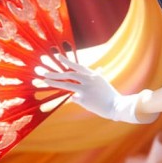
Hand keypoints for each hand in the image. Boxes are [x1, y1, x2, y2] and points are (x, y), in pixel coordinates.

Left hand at [40, 54, 156, 123]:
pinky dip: (74, 99)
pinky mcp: (84, 99)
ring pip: (66, 84)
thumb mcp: (102, 82)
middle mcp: (88, 79)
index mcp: (93, 74)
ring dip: (54, 82)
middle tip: (44, 71)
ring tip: (44, 80)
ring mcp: (86, 89)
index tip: (57, 56)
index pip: (76, 65)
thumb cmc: (109, 95)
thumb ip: (95, 77)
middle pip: (68, 74)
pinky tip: (81, 101)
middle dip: (55, 72)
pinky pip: (74, 98)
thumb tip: (98, 70)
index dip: (66, 61)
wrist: (117, 105)